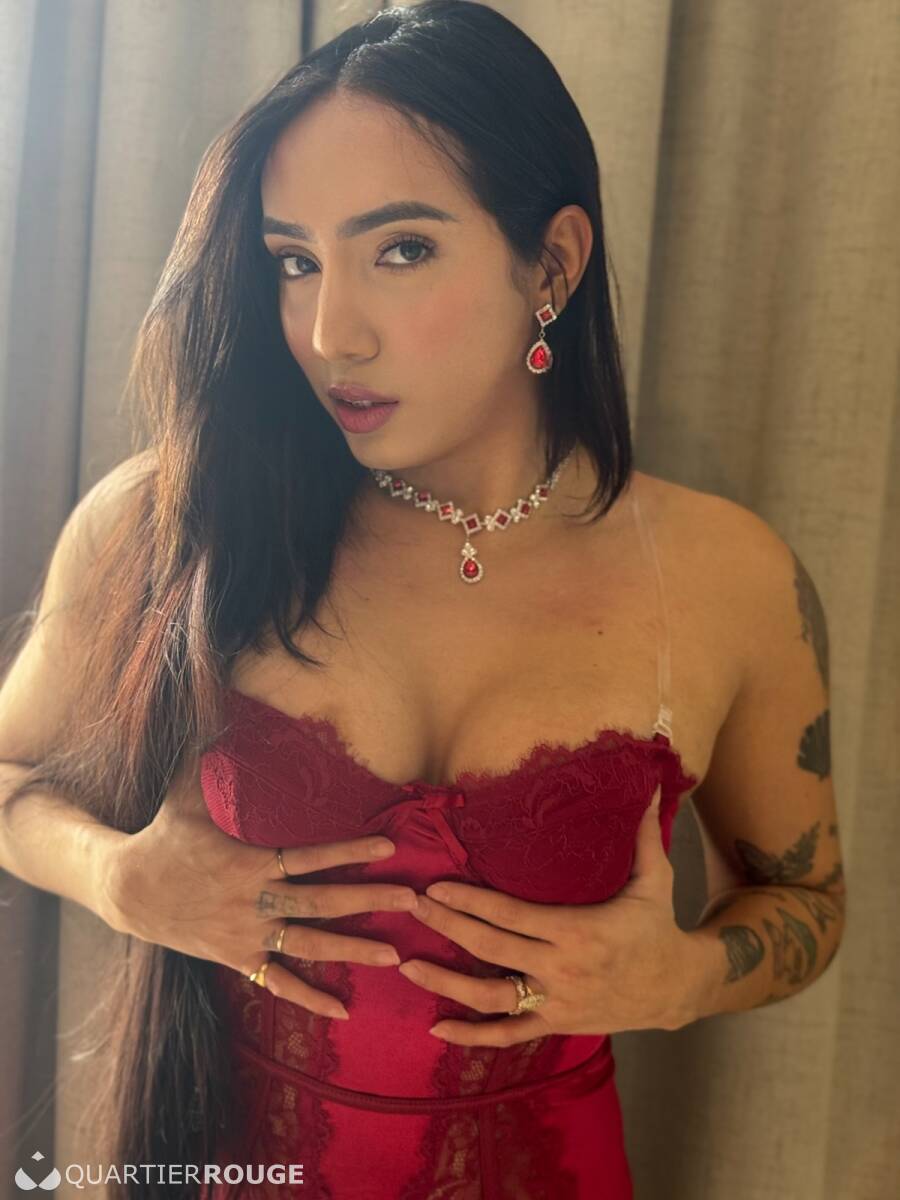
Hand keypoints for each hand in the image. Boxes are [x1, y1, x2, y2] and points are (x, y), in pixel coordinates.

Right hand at [106, 754, 418, 1019]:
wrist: (126, 892)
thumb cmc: (162, 837)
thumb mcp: (182, 792)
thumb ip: (207, 751)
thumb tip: (217, 704)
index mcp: (249, 862)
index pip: (310, 856)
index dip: (350, 850)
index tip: (388, 846)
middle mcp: (253, 902)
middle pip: (321, 903)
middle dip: (369, 900)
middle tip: (412, 900)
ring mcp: (247, 936)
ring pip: (309, 946)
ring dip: (353, 950)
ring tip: (394, 954)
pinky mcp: (238, 959)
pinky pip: (279, 983)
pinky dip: (310, 997)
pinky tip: (343, 1009)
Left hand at [398, 784, 696, 1043]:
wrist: (678, 988)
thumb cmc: (658, 927)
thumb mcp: (656, 879)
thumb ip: (645, 833)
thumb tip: (648, 785)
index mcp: (579, 931)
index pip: (512, 915)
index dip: (471, 902)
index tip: (436, 886)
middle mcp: (562, 968)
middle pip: (492, 948)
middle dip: (448, 926)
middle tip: (413, 908)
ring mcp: (557, 1002)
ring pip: (492, 997)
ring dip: (447, 983)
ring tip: (410, 966)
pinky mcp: (557, 1024)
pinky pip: (508, 1035)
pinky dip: (473, 1037)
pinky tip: (438, 1028)